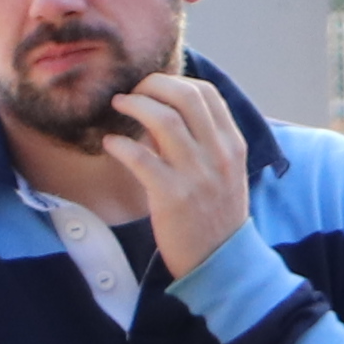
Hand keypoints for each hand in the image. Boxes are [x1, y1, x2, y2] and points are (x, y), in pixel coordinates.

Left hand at [113, 67, 259, 279]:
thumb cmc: (215, 215)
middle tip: (131, 94)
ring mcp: (197, 175)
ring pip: (163, 119)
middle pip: (185, 96)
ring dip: (133, 105)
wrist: (221, 261)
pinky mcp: (172, 196)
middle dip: (151, 85)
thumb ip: (203, 142)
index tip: (154, 90)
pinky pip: (140, 157)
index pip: (207, 93)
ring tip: (118, 108)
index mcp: (232, 145)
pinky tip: (110, 144)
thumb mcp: (224, 173)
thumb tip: (161, 113)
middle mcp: (219, 155)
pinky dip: (119, 144)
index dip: (174, 81)